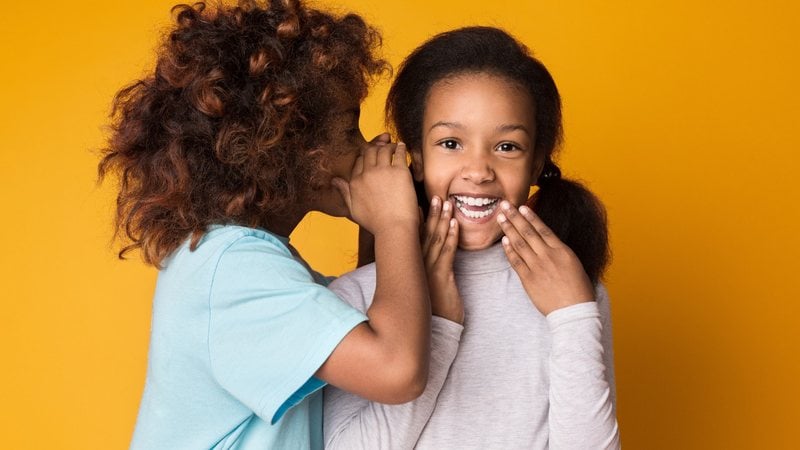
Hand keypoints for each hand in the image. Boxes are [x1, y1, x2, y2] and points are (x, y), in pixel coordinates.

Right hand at [333, 141, 418, 235]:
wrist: (393, 229)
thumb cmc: (375, 223)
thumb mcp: (353, 209)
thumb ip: (344, 193)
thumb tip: (334, 181)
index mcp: (355, 182)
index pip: (358, 162)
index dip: (365, 157)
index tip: (372, 156)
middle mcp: (367, 174)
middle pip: (369, 152)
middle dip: (376, 147)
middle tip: (383, 146)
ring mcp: (383, 171)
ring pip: (383, 150)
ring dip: (388, 146)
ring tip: (393, 146)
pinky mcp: (399, 172)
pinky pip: (398, 153)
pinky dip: (400, 148)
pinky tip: (402, 147)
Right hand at [422, 197, 462, 323]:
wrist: (439, 329)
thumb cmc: (435, 308)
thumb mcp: (428, 286)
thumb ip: (427, 270)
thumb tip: (429, 257)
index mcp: (416, 266)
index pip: (417, 239)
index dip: (422, 220)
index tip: (424, 203)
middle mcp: (419, 266)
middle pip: (426, 235)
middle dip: (432, 214)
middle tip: (437, 196)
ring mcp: (429, 271)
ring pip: (437, 240)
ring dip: (443, 220)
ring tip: (447, 203)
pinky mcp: (442, 277)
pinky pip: (447, 253)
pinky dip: (452, 237)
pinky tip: (455, 224)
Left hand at [496, 201, 593, 315]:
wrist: (574, 311)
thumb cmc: (578, 290)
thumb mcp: (574, 264)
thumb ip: (559, 252)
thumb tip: (548, 243)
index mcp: (562, 251)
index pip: (543, 229)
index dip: (530, 217)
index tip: (521, 206)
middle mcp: (548, 256)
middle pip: (528, 232)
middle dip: (515, 217)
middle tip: (504, 204)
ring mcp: (537, 267)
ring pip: (519, 244)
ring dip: (509, 229)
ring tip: (500, 218)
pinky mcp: (529, 280)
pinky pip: (516, 262)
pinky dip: (509, 250)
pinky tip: (504, 241)